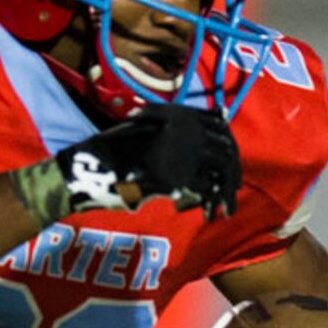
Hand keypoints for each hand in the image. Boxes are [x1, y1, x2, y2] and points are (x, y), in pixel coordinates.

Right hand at [12, 105, 240, 225]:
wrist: (94, 163)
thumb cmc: (114, 152)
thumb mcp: (144, 135)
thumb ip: (167, 138)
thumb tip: (192, 147)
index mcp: (179, 115)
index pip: (218, 126)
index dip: (227, 148)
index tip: (230, 166)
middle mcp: (185, 127)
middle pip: (225, 148)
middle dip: (232, 173)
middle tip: (234, 193)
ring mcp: (182, 148)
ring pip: (220, 167)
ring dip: (226, 190)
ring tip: (227, 209)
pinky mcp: (176, 172)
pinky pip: (204, 185)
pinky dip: (209, 200)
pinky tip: (208, 212)